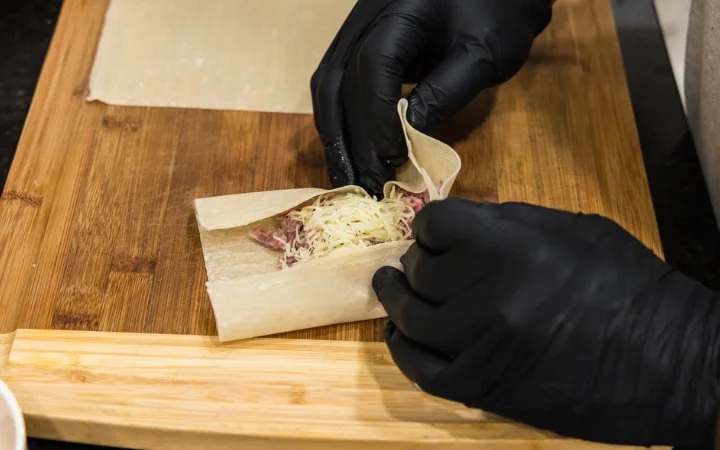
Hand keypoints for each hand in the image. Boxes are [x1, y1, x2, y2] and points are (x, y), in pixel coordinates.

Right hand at [311, 0, 552, 196]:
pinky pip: (336, 85)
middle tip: (364, 185)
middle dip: (349, 138)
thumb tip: (408, 140)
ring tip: (350, 179)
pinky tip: (350, 153)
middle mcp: (366, 18)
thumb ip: (445, 92)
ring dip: (336, 136)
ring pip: (328, 86)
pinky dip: (340, 122)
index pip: (372, 67)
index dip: (377, 118)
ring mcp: (357, 30)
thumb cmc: (498, 13)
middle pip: (338, 81)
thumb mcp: (483, 53)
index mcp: (400, 11)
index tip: (392, 159)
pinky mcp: (358, 45)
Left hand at [372, 199, 719, 447]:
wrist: (669, 362)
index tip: (434, 230)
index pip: (436, 224)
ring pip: (411, 316)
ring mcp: (479, 346)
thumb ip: (507, 222)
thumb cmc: (629, 286)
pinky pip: (419, 368)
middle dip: (418, 258)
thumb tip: (458, 221)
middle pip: (420, 268)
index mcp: (512, 248)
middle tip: (421, 259)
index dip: (432, 224)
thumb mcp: (574, 230)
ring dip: (396, 297)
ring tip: (390, 286)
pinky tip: (399, 330)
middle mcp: (486, 295)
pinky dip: (401, 347)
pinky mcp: (482, 388)